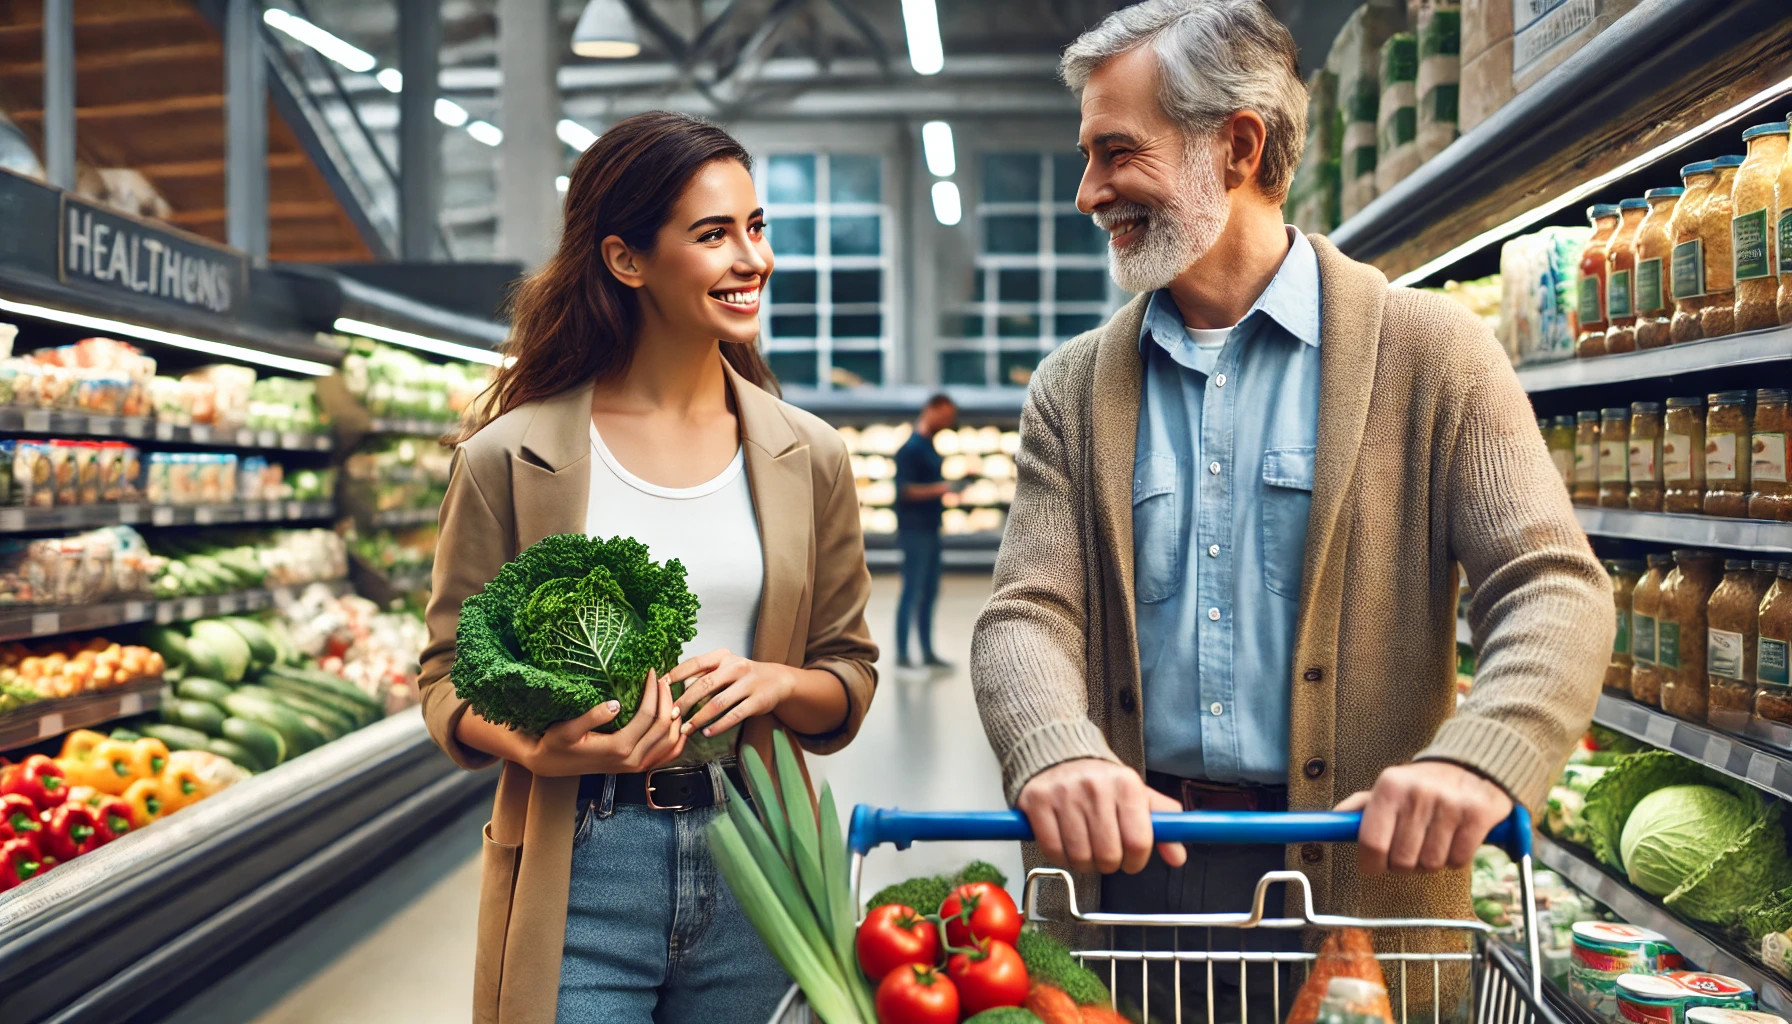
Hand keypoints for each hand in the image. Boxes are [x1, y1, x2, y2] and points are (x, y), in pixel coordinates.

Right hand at [515, 670, 686, 776]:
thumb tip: (615, 704)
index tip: (652, 672)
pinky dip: (677, 740)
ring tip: (670, 694)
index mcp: (618, 748)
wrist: (550, 765)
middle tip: (664, 678)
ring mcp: (636, 766)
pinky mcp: (636, 768)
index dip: (653, 691)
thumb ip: (591, 717)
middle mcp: (632, 760)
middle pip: (663, 726)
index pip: (647, 715)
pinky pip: (666, 756)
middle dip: (667, 699)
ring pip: (670, 742)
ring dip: (674, 716)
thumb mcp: (567, 729)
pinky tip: (678, 724)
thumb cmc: (556, 743)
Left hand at [667, 649, 796, 738]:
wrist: (777, 680)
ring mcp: (748, 683)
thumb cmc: (742, 675)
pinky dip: (719, 726)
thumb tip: (671, 685)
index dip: (677, 673)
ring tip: (686, 729)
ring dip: (700, 718)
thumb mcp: (724, 666)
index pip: (696, 663)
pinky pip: (734, 715)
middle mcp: (736, 666)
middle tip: (671, 715)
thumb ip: (703, 673)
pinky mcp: (757, 701)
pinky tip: (707, 733)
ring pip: (718, 703)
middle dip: (685, 701)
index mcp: (723, 656)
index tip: (662, 685)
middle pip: (705, 685)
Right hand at [1015, 759, 1187, 874]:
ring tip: (1084, 847)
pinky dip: (1059, 856)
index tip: (1131, 860)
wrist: (1058, 752)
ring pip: (1080, 857)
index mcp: (1127, 784)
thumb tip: (1178, 857)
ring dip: (1084, 863)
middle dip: (1109, 864)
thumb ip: (1163, 825)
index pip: (1138, 843)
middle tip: (1105, 853)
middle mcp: (1096, 787)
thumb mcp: (1137, 795)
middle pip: (1109, 855)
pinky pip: (1052, 850)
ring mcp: (1064, 794)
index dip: (1136, 861)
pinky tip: (1064, 844)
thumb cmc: (1101, 781)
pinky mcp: (1037, 801)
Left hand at [1335, 761, 1513, 875]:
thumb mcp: (1390, 787)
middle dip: (1404, 863)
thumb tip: (1333, 820)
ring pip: (1431, 864)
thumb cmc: (1424, 785)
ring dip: (1431, 861)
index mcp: (1390, 786)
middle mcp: (1418, 793)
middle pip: (1401, 860)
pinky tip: (1455, 840)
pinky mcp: (1477, 814)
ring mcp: (1449, 804)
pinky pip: (1458, 860)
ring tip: (1435, 840)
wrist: (1472, 766)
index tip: (1374, 867)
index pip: (1371, 842)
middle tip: (1411, 849)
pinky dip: (1456, 858)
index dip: (1371, 864)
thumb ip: (1360, 806)